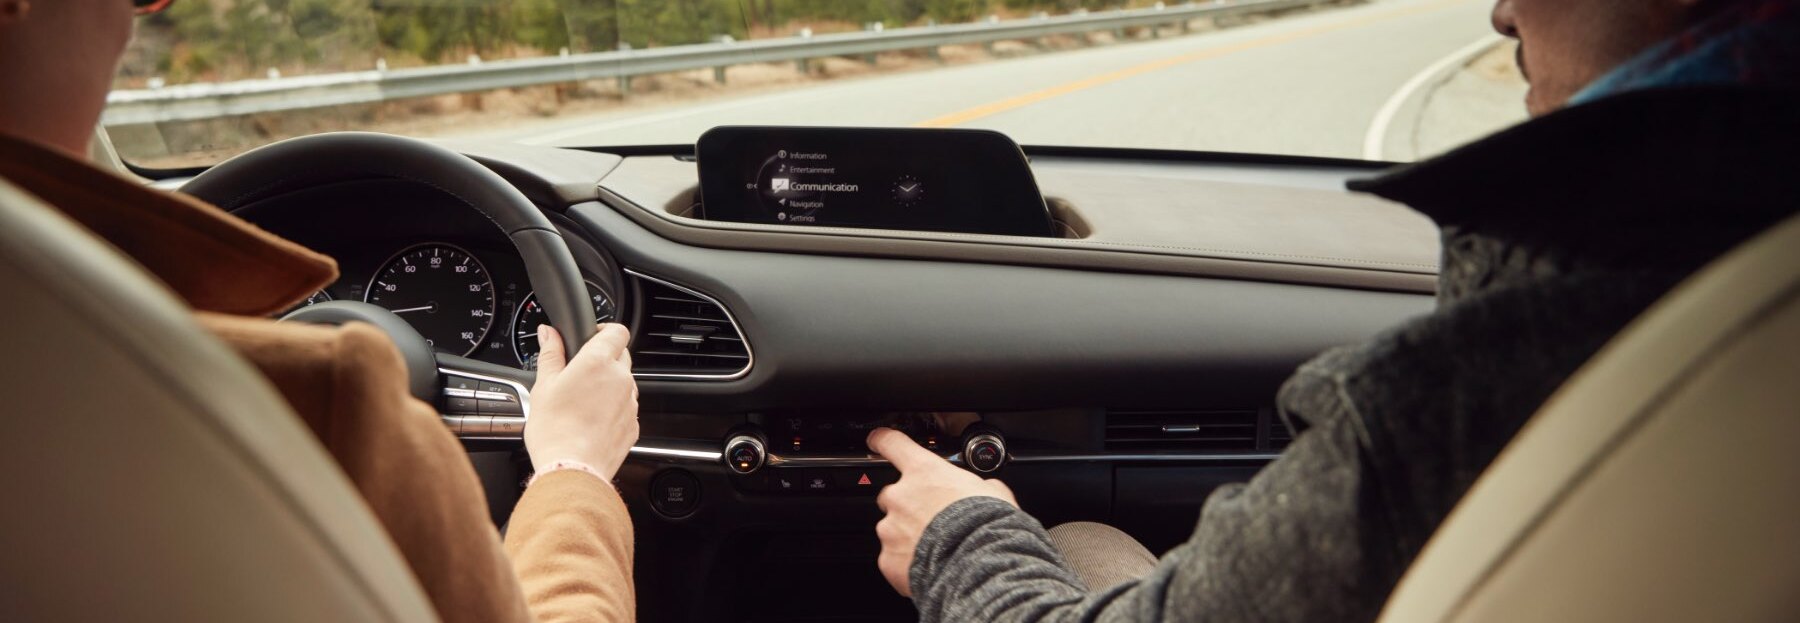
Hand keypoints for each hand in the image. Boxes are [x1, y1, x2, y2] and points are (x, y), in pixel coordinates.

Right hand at [524, 323, 639, 480]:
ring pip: (625, 382)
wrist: (571, 470)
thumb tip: (549, 333)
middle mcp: (621, 379)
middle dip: (604, 358)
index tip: (591, 337)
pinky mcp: (633, 424)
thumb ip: (550, 354)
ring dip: (609, 385)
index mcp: (598, 362)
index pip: (617, 331)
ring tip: (583, 401)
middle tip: (579, 373)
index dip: (605, 330)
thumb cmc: (555, 430)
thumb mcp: (544, 386)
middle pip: (621, 355)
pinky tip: (592, 420)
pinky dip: (613, 408)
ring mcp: (630, 403)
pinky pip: (626, 407)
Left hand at [868, 428, 1016, 596]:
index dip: (883, 440)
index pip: (893, 444)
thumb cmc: (986, 527)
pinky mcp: (888, 559)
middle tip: (934, 519)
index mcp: (924, 472)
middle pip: (892, 494)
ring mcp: (890, 528)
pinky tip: (929, 567)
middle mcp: (900, 496)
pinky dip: (906, 563)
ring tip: (937, 549)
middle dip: (909, 505)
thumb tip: (987, 489)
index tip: (876, 440)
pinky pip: (893, 559)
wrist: (978, 566)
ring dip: (909, 536)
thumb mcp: (993, 493)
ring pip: (892, 528)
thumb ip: (979, 486)